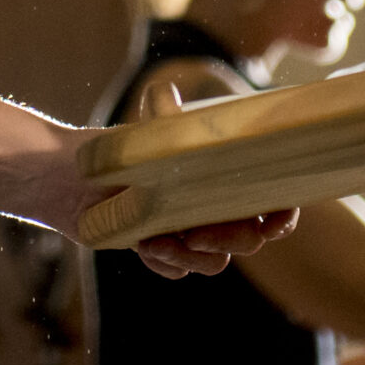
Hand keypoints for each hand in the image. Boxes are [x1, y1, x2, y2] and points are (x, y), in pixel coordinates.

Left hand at [118, 81, 300, 278]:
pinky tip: (144, 244)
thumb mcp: (149, 128)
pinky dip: (165, 262)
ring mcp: (196, 235)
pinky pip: (178, 271)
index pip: (273, 203)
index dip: (283, 217)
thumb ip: (163, 114)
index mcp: (229, 179)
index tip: (272, 223)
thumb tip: (166, 92)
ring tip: (154, 242)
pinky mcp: (169, 253)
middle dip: (227, 241)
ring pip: (214, 263)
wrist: (81, 174)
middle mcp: (219, 211)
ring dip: (189, 257)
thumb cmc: (127, 146)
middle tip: (194, 234)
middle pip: (248, 240)